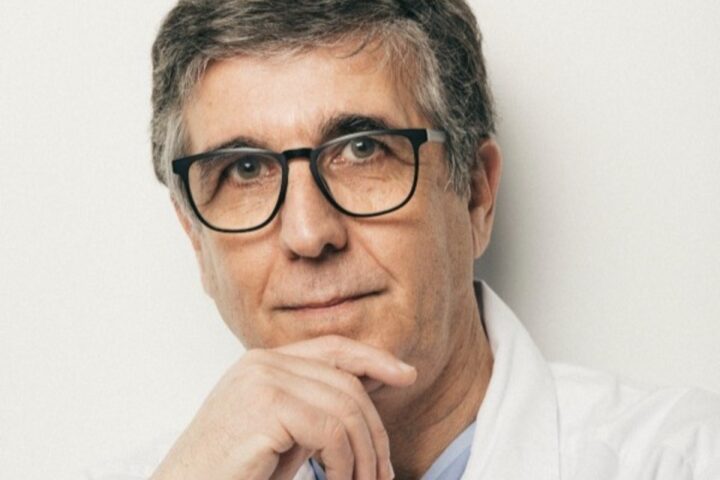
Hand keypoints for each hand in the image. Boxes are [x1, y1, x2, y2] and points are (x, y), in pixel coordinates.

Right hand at [150, 335, 416, 479]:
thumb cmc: (231, 472)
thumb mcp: (283, 434)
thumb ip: (316, 408)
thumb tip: (366, 394)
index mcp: (264, 363)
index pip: (333, 348)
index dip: (374, 358)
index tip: (406, 374)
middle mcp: (262, 363)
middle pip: (347, 383)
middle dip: (374, 431)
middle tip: (381, 474)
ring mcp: (262, 380)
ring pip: (346, 408)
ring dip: (362, 456)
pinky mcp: (266, 406)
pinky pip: (333, 431)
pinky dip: (344, 463)